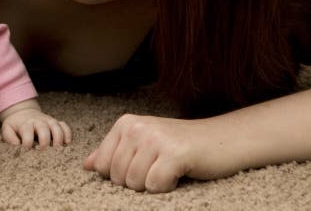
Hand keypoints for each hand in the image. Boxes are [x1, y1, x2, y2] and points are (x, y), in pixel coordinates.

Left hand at [1, 108, 70, 148]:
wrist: (23, 112)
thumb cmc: (16, 125)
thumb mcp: (7, 129)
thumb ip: (9, 137)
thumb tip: (17, 146)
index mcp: (25, 123)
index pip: (27, 133)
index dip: (27, 143)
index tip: (27, 151)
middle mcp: (38, 121)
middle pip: (44, 128)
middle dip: (44, 141)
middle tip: (43, 151)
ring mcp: (49, 121)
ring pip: (57, 127)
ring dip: (58, 138)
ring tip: (58, 150)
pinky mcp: (56, 123)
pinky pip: (65, 126)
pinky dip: (67, 134)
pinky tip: (67, 143)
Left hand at [83, 114, 232, 192]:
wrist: (223, 140)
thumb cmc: (180, 146)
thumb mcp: (143, 144)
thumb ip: (114, 153)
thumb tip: (87, 165)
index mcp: (125, 123)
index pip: (102, 165)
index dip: (121, 176)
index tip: (143, 167)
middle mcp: (136, 126)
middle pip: (117, 176)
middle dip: (137, 183)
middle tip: (158, 170)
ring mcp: (155, 138)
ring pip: (134, 183)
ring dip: (152, 186)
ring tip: (168, 171)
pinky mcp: (174, 153)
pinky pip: (154, 185)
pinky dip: (166, 188)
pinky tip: (177, 174)